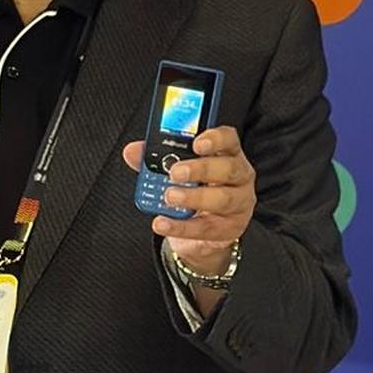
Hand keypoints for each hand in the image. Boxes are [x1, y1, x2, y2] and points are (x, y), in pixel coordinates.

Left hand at [123, 126, 255, 274]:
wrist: (203, 233)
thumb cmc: (195, 190)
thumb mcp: (177, 171)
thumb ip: (156, 160)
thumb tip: (132, 151)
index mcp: (227, 154)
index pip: (228, 140)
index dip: (215, 139)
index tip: (196, 142)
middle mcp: (239, 176)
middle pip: (227, 168)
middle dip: (200, 168)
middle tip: (175, 172)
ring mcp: (238, 203)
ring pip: (222, 199)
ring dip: (193, 197)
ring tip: (169, 197)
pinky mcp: (229, 228)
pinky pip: (206, 227)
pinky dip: (181, 226)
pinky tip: (162, 223)